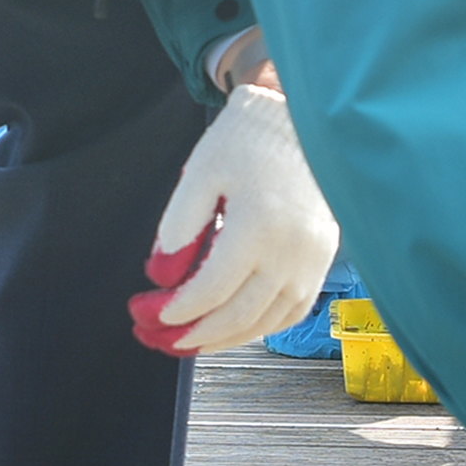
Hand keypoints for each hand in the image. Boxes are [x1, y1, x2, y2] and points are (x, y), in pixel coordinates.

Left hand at [128, 83, 335, 354]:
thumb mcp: (199, 174)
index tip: (145, 313)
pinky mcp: (320, 263)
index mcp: (258, 226)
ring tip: (183, 342)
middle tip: (153, 336)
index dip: (175, 310)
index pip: (211, 289)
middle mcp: (291, 252)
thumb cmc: (246, 142)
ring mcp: (310, 262)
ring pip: (263, 322)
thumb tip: (162, 277)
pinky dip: (256, 328)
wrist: (298, 122)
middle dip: (189, 334)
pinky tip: (228, 330)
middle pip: (236, 315)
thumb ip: (178, 227)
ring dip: (220, 340)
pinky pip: (289, 313)